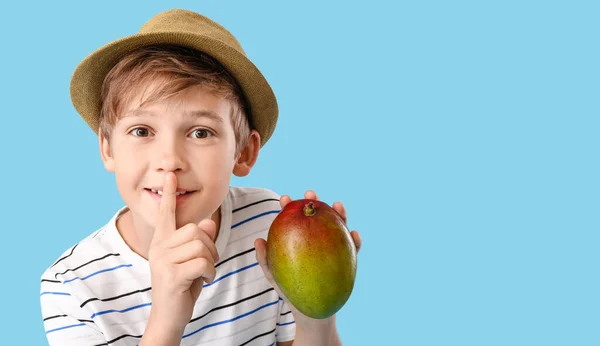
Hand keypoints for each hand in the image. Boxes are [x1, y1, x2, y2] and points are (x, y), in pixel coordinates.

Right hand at [147, 172, 219, 332]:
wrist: (169, 315)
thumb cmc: (182, 285)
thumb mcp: (190, 259)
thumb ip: (197, 240)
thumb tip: (207, 222)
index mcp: (161, 241)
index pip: (166, 214)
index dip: (169, 194)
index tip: (170, 175)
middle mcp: (159, 247)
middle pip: (195, 229)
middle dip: (210, 245)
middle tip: (208, 261)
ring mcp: (163, 261)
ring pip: (201, 245)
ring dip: (211, 261)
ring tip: (204, 273)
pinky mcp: (172, 275)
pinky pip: (203, 263)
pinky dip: (210, 272)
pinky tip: (203, 281)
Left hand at [254, 190, 361, 322]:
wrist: (310, 314)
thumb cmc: (290, 292)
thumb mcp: (274, 276)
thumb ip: (265, 260)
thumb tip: (258, 241)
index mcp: (299, 239)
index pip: (293, 218)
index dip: (289, 206)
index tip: (284, 198)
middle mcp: (317, 240)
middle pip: (316, 216)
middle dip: (314, 202)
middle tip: (310, 194)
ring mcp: (333, 248)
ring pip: (338, 227)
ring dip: (340, 214)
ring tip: (337, 204)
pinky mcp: (347, 261)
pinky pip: (353, 250)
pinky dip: (356, 241)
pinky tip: (354, 235)